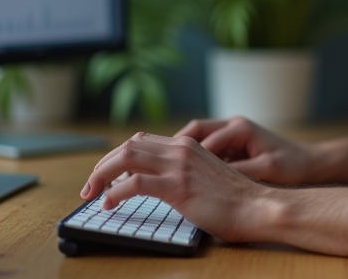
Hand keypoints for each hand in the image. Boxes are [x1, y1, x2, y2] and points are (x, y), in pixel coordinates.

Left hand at [81, 132, 266, 241]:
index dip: (117, 156)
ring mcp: (179, 166)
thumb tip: (157, 184)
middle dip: (102, 164)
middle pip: (128, 146)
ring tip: (91, 192)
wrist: (257, 207)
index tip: (105, 176)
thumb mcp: (205, 177)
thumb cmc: (235, 200)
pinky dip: (114, 192)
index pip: (141, 141)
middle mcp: (181, 149)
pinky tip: (108, 203)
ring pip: (125, 158)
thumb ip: (183, 173)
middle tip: (89, 186)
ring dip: (101, 175)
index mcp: (188, 145)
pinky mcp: (178, 186)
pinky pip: (134, 184)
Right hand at [175, 116, 320, 184]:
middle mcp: (233, 126)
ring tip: (161, 171)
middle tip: (152, 164)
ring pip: (197, 140)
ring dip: (180, 154)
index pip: (202, 136)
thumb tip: (215, 177)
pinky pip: (206, 151)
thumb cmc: (293, 165)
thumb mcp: (268, 168)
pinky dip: (192, 161)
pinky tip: (181, 177)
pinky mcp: (232, 147)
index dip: (182, 152)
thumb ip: (242, 170)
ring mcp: (231, 136)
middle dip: (173, 147)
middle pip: (194, 131)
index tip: (166, 168)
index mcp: (240, 127)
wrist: (310, 164)